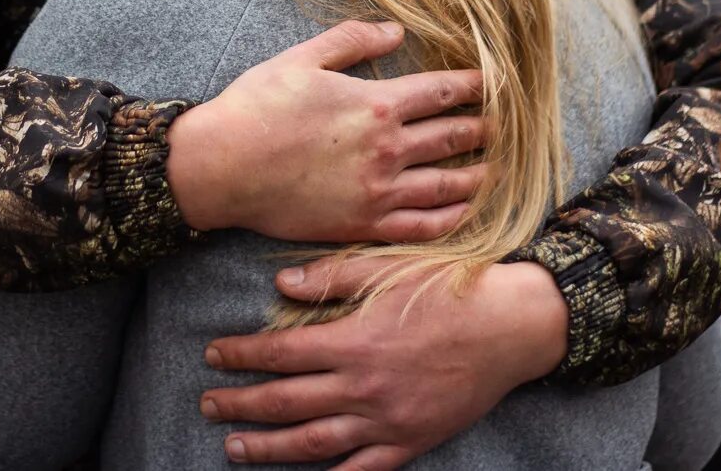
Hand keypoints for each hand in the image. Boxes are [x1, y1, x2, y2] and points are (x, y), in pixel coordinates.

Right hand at [166, 19, 487, 242]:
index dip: (476, 85)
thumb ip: (353, 41)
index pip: (443, 91)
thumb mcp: (302, 58)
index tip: (500, 81)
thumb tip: (396, 30)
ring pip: (448, 185)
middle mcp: (387, 150)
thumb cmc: (257, 107)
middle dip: (486, 128)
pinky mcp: (362, 226)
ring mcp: (378, 193)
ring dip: (479, 175)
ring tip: (500, 169)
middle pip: (454, 137)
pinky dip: (451, 220)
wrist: (221, 168)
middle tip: (511, 125)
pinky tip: (465, 213)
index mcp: (376, 104)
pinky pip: (421, 228)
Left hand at [199, 257, 569, 467]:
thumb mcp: (388, 270)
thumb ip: (331, 278)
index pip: (280, 353)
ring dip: (269, 448)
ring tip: (236, 448)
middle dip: (241, 405)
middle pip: (286, 402)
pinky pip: (365, 469)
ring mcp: (388, 421)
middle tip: (208, 404)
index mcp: (355, 341)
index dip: (241, 355)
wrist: (512, 326)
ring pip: (315, 443)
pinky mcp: (412, 441)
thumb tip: (279, 283)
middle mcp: (365, 387)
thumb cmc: (449, 289)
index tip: (213, 354)